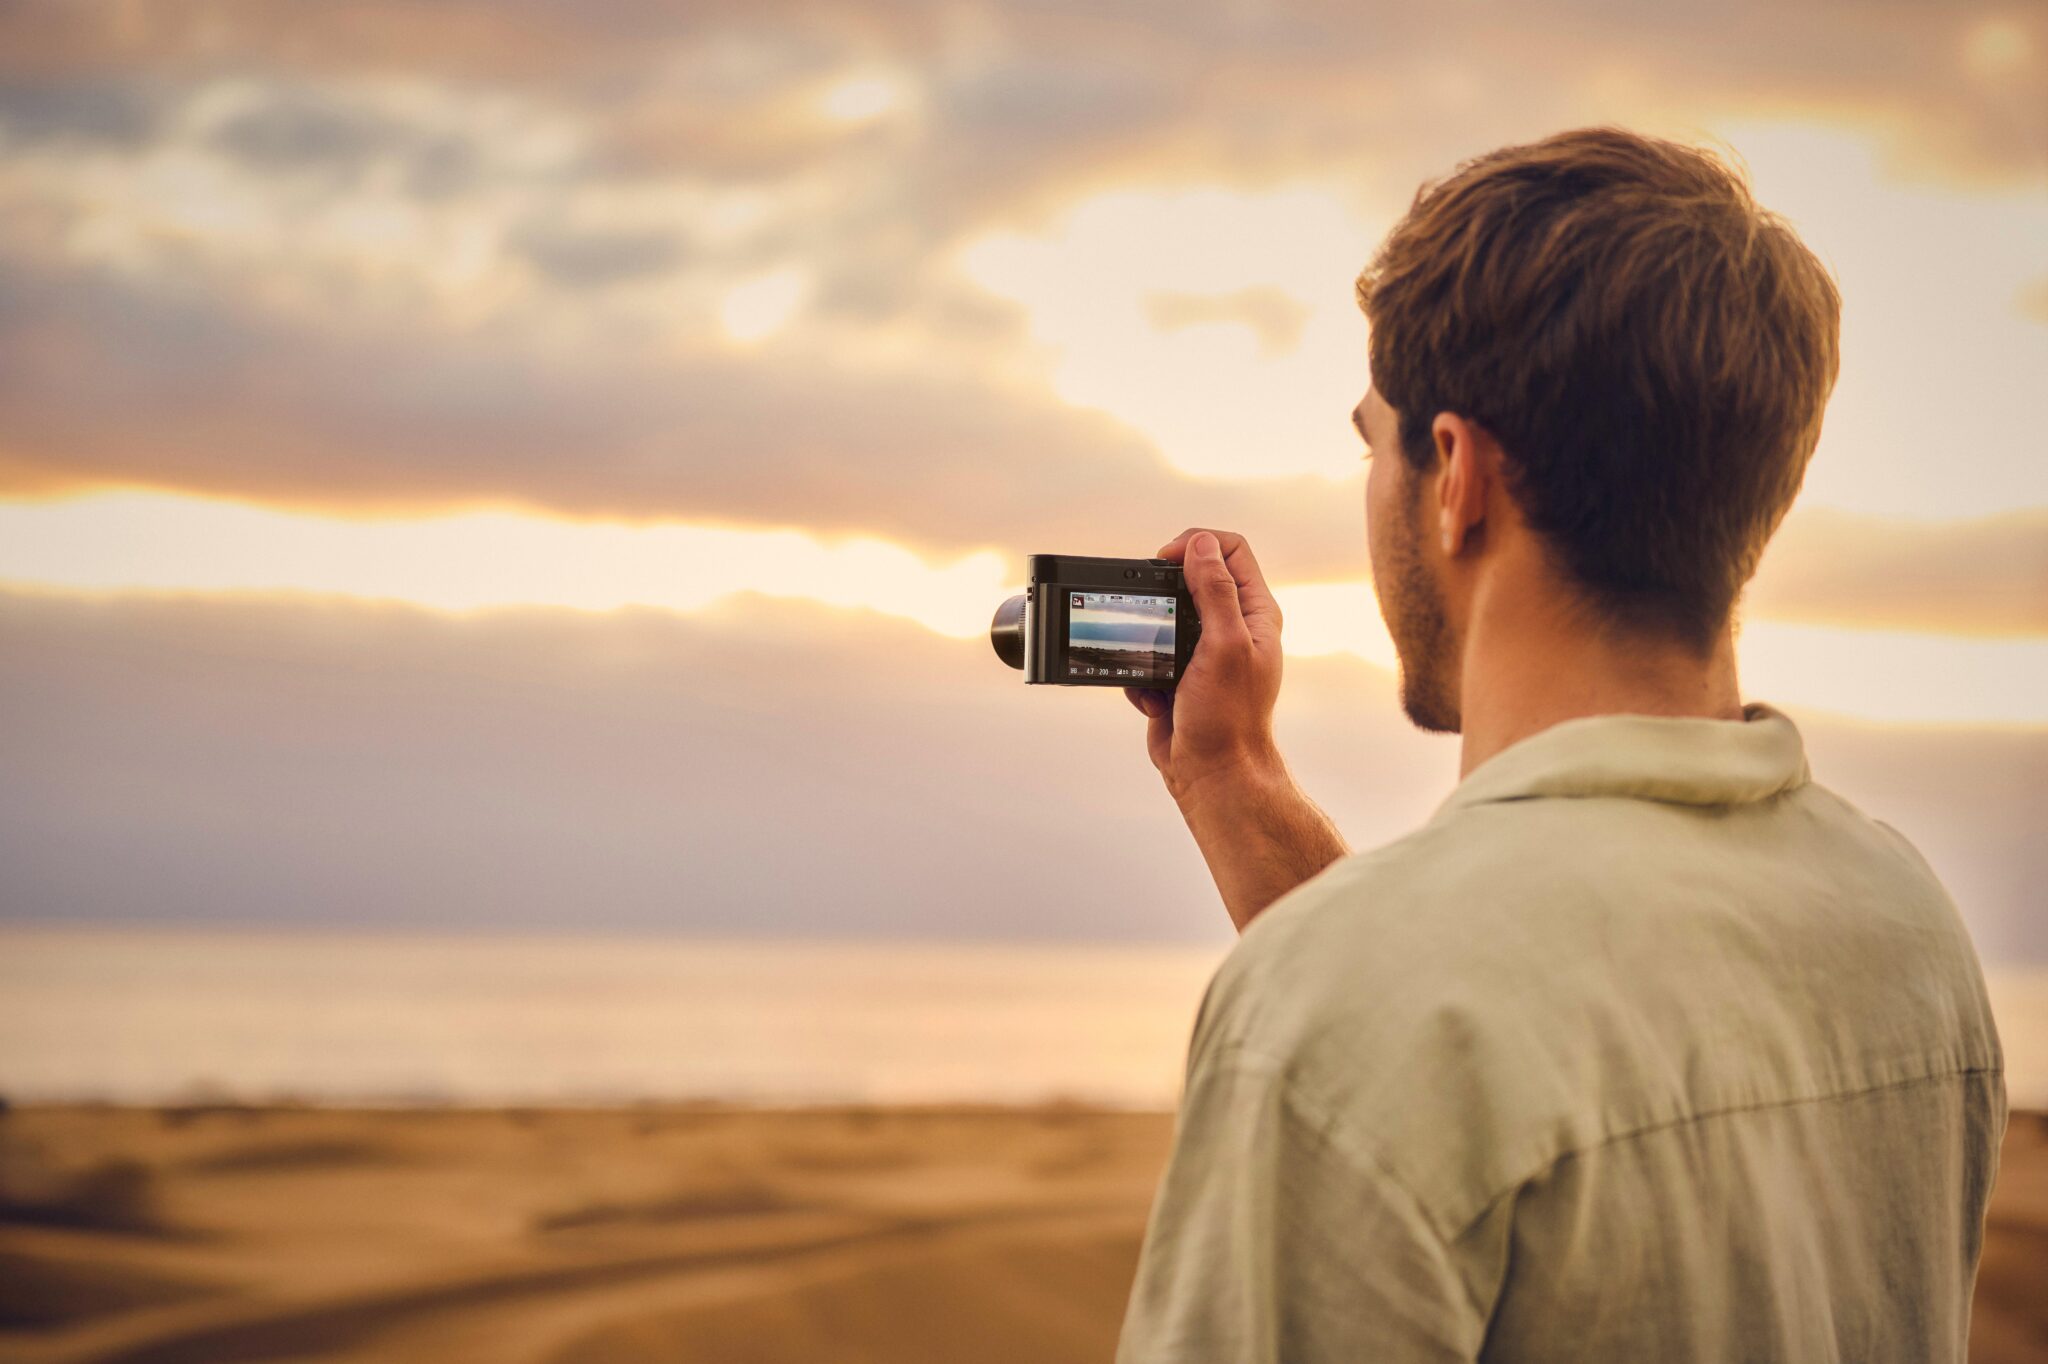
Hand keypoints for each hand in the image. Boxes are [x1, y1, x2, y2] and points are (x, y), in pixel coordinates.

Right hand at [1125, 529, 1285, 804]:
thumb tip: (1201, 545)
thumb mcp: (1223, 643)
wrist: (1212, 774)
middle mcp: (1233, 628)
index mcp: (1254, 613)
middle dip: (1162, 594)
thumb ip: (1214, 590)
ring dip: (1148, 639)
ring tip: (1156, 667)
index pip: (1230, 550)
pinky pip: (1149, 656)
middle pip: (1192, 578)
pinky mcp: (1178, 677)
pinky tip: (1155, 698)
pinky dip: (1142, 675)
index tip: (1165, 561)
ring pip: (1163, 619)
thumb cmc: (1228, 717)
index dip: (1196, 545)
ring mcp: (1204, 653)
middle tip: (1149, 611)